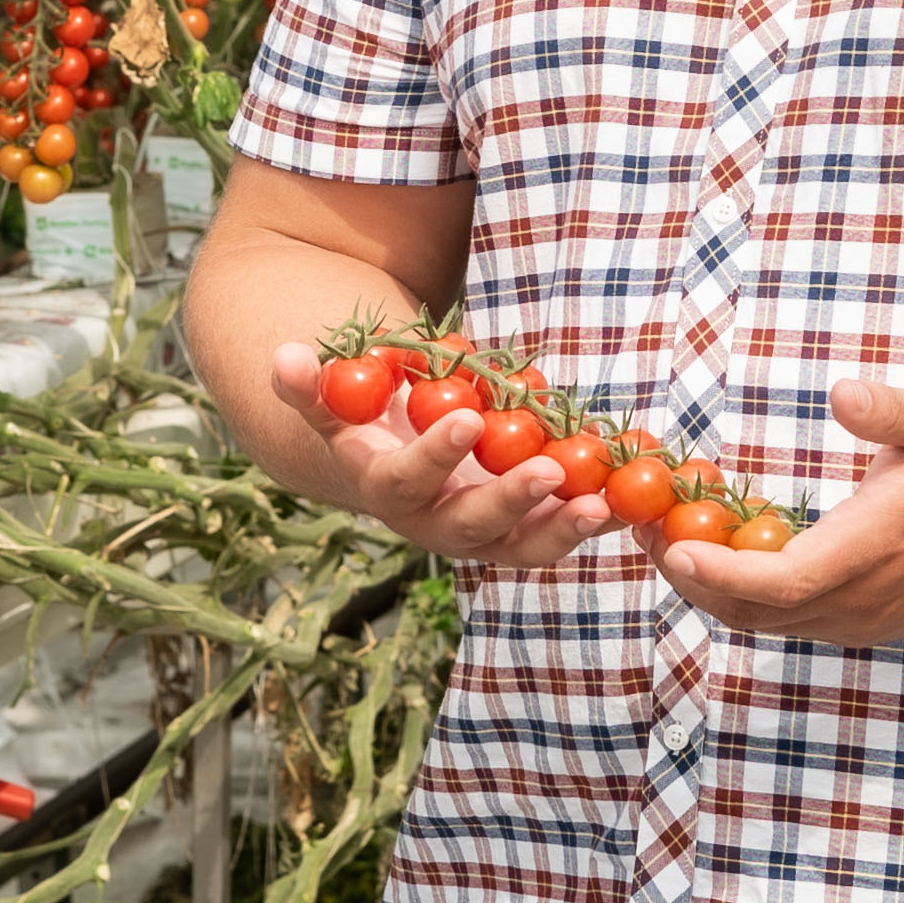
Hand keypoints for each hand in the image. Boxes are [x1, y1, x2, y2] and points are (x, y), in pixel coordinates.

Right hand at [266, 341, 621, 566]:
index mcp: (387, 488)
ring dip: (561, 530)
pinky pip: (552, 537)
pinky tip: (620, 499)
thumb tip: (283, 355)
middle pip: (470, 528)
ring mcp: (479, 536)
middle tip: (547, 468)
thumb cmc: (366, 413)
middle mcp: (432, 524)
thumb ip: (310, 384)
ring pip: (519, 547)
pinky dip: (586, 523)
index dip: (436, 455)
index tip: (468, 419)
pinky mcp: (517, 535)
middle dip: (509, 502)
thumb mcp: (337, 398)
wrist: (391, 455)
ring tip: (600, 503)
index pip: (407, 480)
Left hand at [645, 379, 903, 646]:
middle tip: (642, 526)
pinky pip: (790, 618)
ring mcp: (864, 618)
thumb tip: (843, 392)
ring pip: (768, 621)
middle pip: (757, 611)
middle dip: (692, 575)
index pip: (783, 581)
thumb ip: (890, 409)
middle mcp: (864, 598)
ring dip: (713, 585)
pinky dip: (746, 592)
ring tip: (666, 533)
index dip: (721, 570)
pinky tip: (724, 547)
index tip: (670, 544)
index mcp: (875, 549)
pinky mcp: (864, 621)